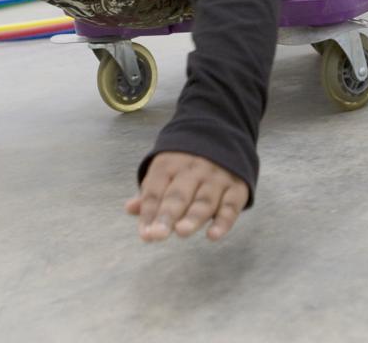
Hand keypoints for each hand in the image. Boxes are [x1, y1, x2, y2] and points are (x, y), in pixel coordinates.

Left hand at [125, 152, 248, 242]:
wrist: (221, 133)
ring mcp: (216, 178)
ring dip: (193, 217)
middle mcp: (193, 170)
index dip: (149, 212)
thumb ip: (150, 193)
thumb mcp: (164, 170)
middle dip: (168, 214)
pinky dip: (223, 221)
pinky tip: (213, 235)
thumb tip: (130, 208)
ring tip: (181, 231)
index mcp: (169, 164)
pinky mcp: (237, 188)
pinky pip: (230, 206)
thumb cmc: (185, 163)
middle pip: (178, 195)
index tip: (145, 234)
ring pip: (204, 200)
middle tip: (158, 234)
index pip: (155, 191)